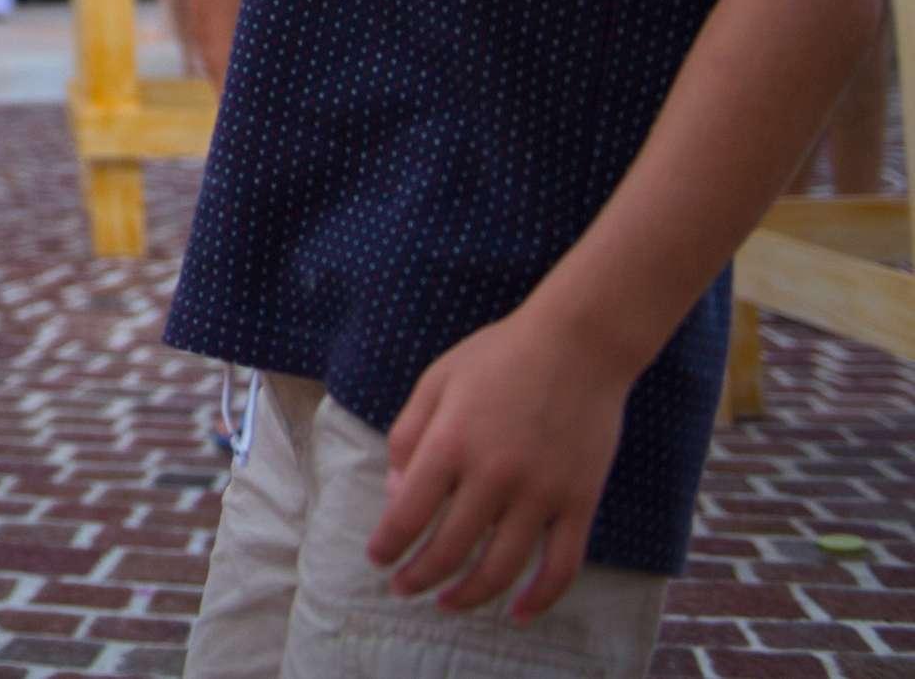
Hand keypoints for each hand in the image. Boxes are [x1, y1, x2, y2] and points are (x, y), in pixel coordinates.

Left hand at [367, 308, 634, 620]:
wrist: (578, 345)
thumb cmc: (498, 358)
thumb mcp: (435, 382)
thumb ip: (408, 437)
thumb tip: (395, 494)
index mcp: (450, 443)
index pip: (407, 514)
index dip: (388, 545)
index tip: (378, 559)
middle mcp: (493, 476)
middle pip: (449, 548)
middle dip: (419, 576)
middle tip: (403, 588)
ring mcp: (541, 493)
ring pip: (500, 567)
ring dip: (469, 595)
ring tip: (448, 604)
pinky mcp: (580, 503)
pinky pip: (561, 565)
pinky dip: (540, 598)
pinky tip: (517, 613)